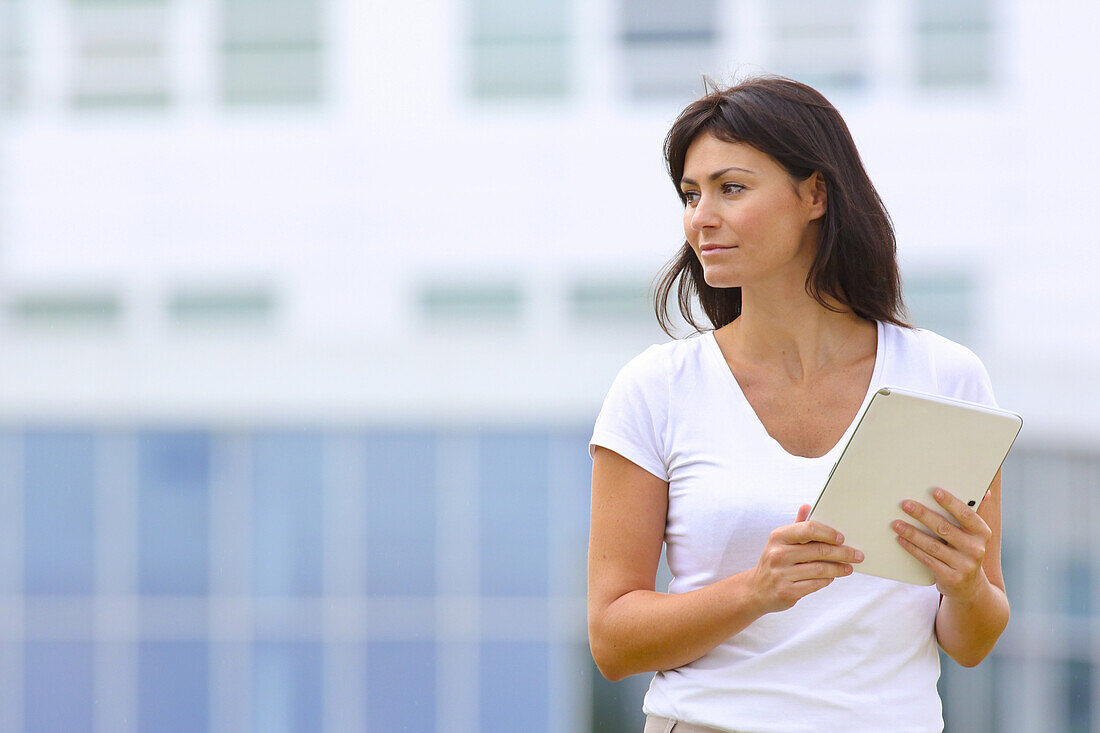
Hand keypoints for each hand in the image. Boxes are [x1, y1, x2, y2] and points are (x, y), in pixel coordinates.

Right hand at [748, 504, 864, 613]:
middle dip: (842, 553)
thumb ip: (797, 525)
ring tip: (849, 567)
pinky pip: (815, 584)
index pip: (808, 529)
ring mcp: (781, 574)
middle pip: (818, 551)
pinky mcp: (787, 592)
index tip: (842, 538)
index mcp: (778, 537)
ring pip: (820, 569)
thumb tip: (807, 506)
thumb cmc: (775, 562)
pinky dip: (827, 580)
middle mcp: (778, 554)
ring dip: (838, 568)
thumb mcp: (781, 541)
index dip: (828, 533)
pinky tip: (832, 577)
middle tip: (857, 555)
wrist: (756, 590)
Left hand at [892, 488, 992, 601]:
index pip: (966, 515)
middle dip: (923, 515)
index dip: (951, 503)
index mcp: (982, 533)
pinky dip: (912, 548)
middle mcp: (976, 549)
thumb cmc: (966, 551)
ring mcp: (964, 565)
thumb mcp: (973, 535)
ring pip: (933, 545)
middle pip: (945, 528)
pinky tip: (901, 539)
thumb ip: (971, 514)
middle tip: (906, 504)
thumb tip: (985, 492)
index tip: (935, 492)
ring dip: (912, 533)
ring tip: (896, 523)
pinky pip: (927, 559)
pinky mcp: (951, 577)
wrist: (970, 587)